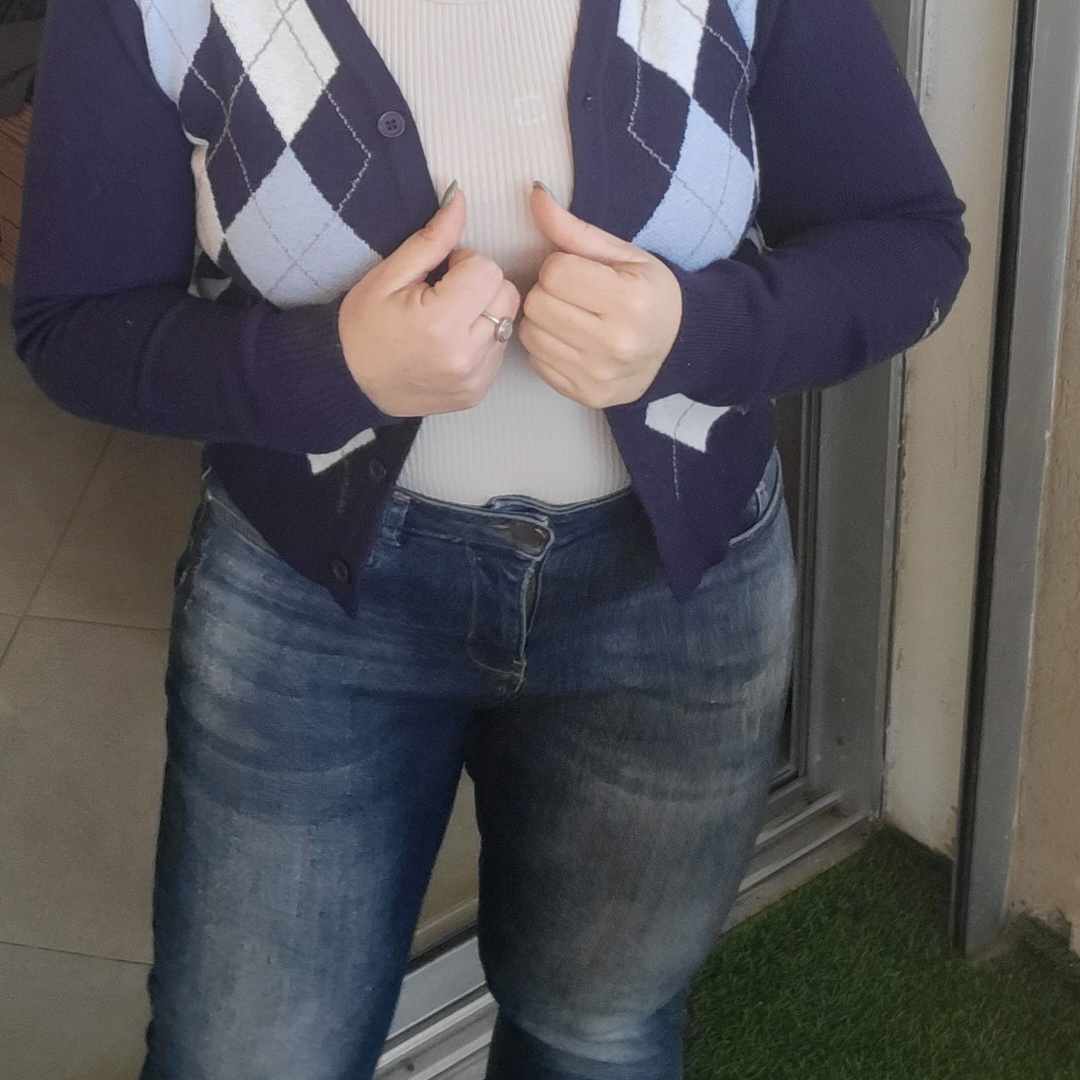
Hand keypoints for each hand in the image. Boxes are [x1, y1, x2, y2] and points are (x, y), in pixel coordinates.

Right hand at [338, 187, 520, 416]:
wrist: (353, 385)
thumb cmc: (364, 328)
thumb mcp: (388, 276)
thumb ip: (432, 239)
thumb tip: (460, 197)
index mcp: (440, 322)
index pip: (488, 269)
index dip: (464, 263)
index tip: (441, 275)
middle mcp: (464, 355)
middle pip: (506, 293)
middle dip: (480, 284)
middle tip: (446, 295)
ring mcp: (473, 378)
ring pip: (508, 321)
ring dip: (485, 312)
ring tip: (449, 319)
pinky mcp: (478, 391)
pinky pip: (500, 350)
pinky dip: (483, 340)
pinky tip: (453, 342)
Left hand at [519, 183, 682, 408]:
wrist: (678, 349)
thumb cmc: (649, 294)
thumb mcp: (622, 254)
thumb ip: (574, 229)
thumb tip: (534, 193)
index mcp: (629, 301)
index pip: (555, 272)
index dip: (561, 266)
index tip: (581, 273)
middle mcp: (615, 343)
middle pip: (538, 303)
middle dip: (549, 292)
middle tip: (574, 296)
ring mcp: (598, 375)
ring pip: (530, 334)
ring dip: (543, 320)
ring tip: (571, 317)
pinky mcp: (585, 395)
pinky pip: (536, 362)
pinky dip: (546, 347)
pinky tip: (571, 341)